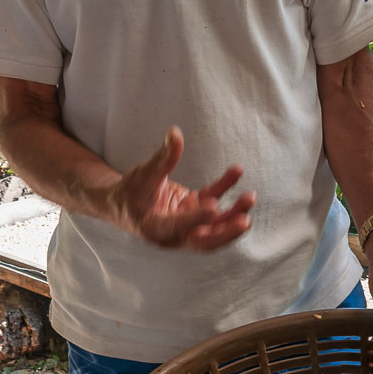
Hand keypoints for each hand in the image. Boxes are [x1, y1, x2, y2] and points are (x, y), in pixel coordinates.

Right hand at [107, 126, 255, 248]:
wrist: (122, 204)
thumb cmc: (129, 192)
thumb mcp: (142, 174)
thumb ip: (162, 157)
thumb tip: (175, 133)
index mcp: (155, 228)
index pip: (177, 227)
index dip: (195, 219)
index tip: (213, 207)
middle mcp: (174, 233)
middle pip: (203, 240)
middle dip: (225, 233)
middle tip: (244, 222)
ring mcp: (186, 224)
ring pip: (213, 225)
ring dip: (233, 214)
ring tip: (250, 197)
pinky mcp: (194, 212)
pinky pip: (212, 201)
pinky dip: (224, 188)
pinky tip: (236, 171)